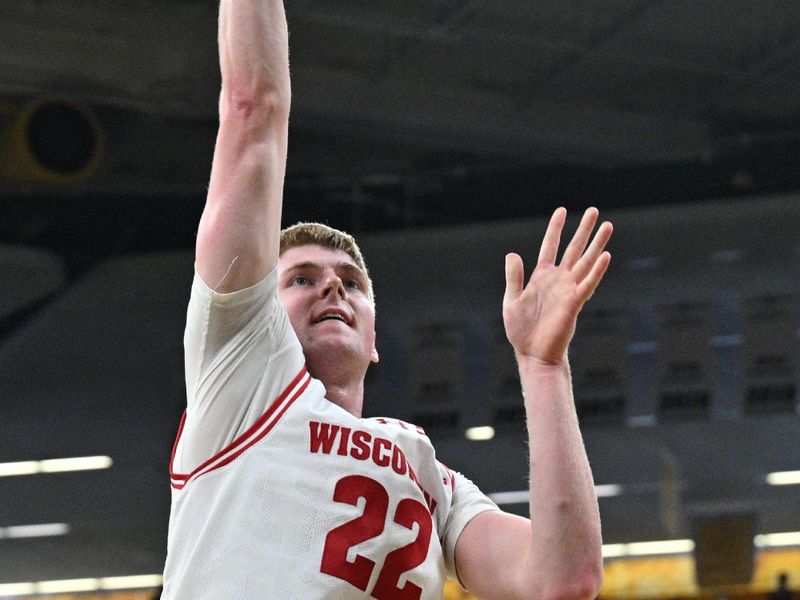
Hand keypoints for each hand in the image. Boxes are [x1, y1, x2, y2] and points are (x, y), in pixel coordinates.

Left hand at [503, 207, 611, 364]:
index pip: (550, 246)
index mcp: (541, 277)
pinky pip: (587, 284)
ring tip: (608, 225)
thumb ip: (514, 277)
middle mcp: (558, 280)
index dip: (555, 228)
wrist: (532, 353)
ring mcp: (568, 290)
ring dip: (596, 244)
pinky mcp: (574, 303)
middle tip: (595, 211)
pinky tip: (605, 255)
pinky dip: (596, 270)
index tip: (563, 210)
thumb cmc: (521, 330)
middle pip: (573, 249)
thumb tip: (512, 254)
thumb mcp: (512, 300)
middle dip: (584, 230)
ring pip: (585, 262)